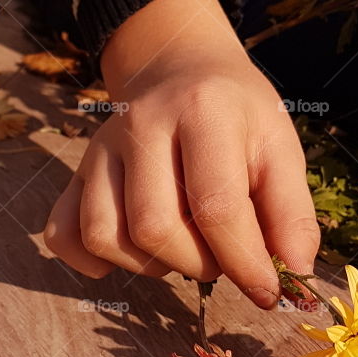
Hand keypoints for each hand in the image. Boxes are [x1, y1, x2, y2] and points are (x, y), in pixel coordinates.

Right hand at [42, 0, 319, 305]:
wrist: (178, 64)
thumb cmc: (236, 113)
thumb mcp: (280, 145)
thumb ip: (291, 211)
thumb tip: (294, 275)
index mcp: (202, 112)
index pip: (217, 205)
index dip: (246, 262)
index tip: (268, 292)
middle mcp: (141, 126)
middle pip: (154, 228)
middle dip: (198, 265)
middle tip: (222, 254)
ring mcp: (100, 149)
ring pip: (105, 236)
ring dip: (150, 266)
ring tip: (183, 249)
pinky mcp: (77, 171)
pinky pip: (63, 234)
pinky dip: (93, 262)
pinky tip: (132, 254)